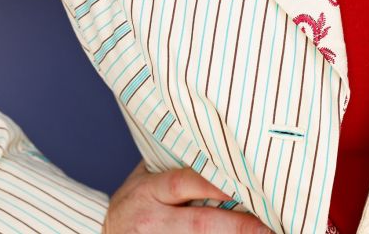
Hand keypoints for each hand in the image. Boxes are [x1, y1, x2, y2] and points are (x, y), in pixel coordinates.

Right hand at [101, 157, 270, 231]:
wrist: (101, 233)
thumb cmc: (134, 199)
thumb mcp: (146, 177)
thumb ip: (174, 165)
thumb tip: (218, 143)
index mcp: (149, 191)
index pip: (184, 182)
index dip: (215, 182)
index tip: (245, 182)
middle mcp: (152, 220)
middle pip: (199, 224)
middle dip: (235, 225)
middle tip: (267, 226)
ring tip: (262, 233)